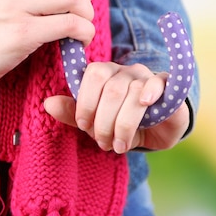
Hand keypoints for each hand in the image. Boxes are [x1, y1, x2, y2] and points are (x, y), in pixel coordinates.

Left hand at [44, 62, 190, 152]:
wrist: (160, 132)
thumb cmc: (124, 124)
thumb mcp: (97, 123)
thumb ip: (74, 113)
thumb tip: (48, 103)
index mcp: (106, 74)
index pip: (92, 75)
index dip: (86, 102)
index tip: (85, 126)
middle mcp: (126, 71)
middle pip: (110, 88)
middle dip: (104, 121)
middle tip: (104, 143)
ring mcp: (148, 77)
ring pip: (132, 92)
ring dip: (124, 124)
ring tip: (120, 144)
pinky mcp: (168, 86)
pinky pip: (158, 83)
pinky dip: (150, 92)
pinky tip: (146, 105)